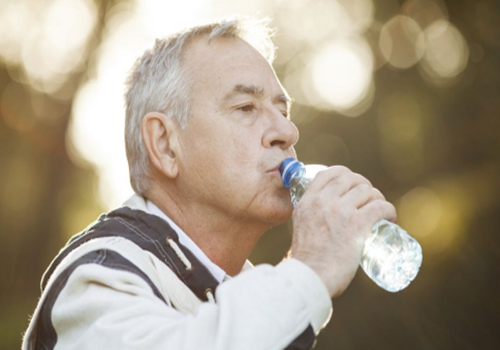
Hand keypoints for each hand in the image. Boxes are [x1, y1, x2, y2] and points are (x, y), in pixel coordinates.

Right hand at [289, 166, 396, 297]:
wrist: (310, 277)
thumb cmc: (307, 261)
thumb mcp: (301, 229)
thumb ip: (309, 220)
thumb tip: (320, 224)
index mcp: (307, 202)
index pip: (327, 174)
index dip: (344, 174)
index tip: (352, 183)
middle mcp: (323, 202)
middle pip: (351, 179)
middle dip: (364, 186)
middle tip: (369, 200)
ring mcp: (340, 211)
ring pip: (367, 191)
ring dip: (378, 198)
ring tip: (380, 211)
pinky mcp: (357, 224)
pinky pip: (380, 207)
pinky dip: (389, 210)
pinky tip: (391, 217)